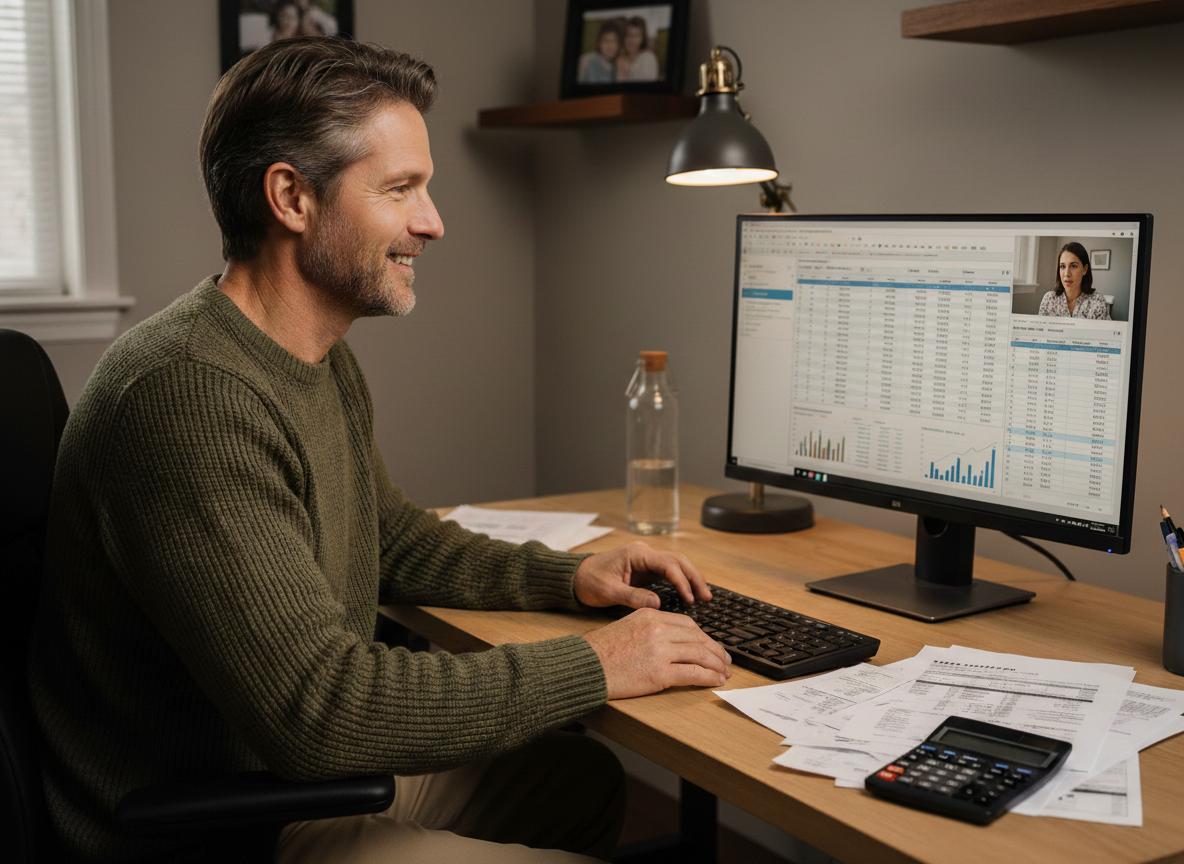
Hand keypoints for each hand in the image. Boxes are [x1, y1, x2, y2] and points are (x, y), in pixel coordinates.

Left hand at [572, 542, 710, 610]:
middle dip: (694, 578)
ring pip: (676, 565)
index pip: (667, 564)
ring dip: (691, 579)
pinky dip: (681, 582)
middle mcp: (644, 553)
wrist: (575, 577)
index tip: (689, 598)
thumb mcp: (608, 591)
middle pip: (678, 561)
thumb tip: (657, 604)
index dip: (681, 581)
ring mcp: (646, 560)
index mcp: (636, 554)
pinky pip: (669, 573)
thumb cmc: (589, 581)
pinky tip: (690, 594)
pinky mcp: (646, 569)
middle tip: (707, 597)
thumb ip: (632, 597)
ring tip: (704, 596)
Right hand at [584, 608, 731, 698]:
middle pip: (698, 638)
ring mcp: (660, 651)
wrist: (585, 667)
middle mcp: (657, 629)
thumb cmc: (601, 652)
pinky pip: (694, 673)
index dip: (704, 637)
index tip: (711, 646)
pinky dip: (709, 677)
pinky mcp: (660, 673)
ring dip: (717, 665)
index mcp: (650, 616)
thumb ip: (650, 629)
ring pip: (700, 654)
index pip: (687, 624)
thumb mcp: (627, 627)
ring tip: (724, 673)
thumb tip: (673, 641)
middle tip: (725, 660)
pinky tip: (716, 681)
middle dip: (715, 650)